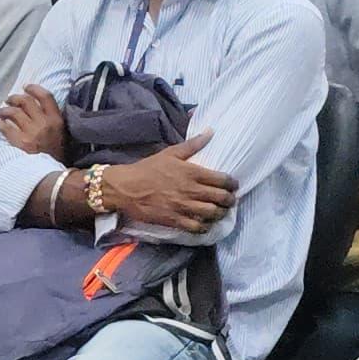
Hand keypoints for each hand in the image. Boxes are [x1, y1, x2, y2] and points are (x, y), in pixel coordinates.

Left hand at [0, 85, 67, 155]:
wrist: (54, 177)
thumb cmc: (57, 156)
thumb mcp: (62, 135)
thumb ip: (53, 121)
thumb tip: (37, 107)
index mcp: (57, 120)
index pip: (45, 96)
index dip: (34, 88)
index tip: (26, 87)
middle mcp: (45, 124)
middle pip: (26, 101)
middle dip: (14, 98)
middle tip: (9, 100)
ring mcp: (32, 133)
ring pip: (13, 112)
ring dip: (4, 110)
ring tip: (0, 112)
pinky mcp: (21, 143)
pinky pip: (6, 128)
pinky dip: (0, 124)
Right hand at [99, 135, 234, 232]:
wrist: (126, 187)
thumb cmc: (148, 168)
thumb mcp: (170, 153)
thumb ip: (193, 144)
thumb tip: (210, 132)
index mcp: (192, 172)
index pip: (222, 180)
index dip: (232, 184)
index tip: (233, 186)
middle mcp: (191, 190)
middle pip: (221, 198)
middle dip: (230, 200)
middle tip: (229, 200)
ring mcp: (183, 206)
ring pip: (212, 214)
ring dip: (220, 214)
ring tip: (220, 212)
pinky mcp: (174, 220)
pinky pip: (197, 228)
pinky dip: (204, 227)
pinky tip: (204, 224)